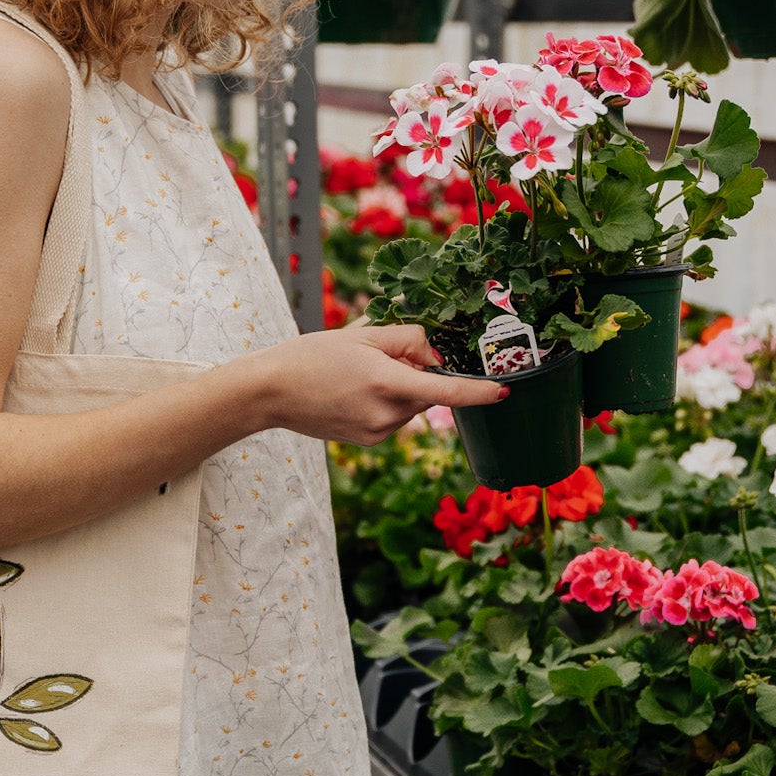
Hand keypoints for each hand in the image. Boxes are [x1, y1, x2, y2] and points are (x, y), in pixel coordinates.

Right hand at [244, 321, 505, 445]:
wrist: (270, 391)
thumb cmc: (313, 355)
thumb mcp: (362, 334)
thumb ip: (409, 340)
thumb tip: (437, 357)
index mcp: (386, 382)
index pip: (446, 391)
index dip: (479, 392)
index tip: (504, 390)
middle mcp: (385, 414)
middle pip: (427, 391)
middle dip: (418, 373)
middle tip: (380, 356)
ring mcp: (377, 432)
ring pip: (411, 405)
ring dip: (401, 389)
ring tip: (358, 375)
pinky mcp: (370, 441)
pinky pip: (395, 417)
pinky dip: (387, 403)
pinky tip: (354, 393)